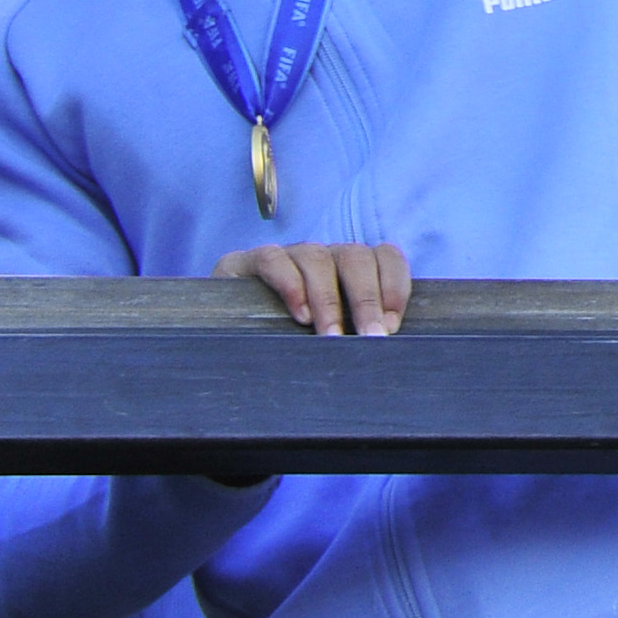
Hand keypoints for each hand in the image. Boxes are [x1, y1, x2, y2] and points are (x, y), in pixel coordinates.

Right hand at [216, 241, 411, 339]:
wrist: (222, 335)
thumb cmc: (289, 342)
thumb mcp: (328, 337)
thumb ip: (357, 336)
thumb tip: (388, 360)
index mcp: (349, 269)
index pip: (384, 256)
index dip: (394, 285)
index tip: (393, 325)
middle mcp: (322, 257)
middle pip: (355, 257)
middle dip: (367, 298)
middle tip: (372, 337)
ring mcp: (286, 256)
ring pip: (317, 257)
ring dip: (328, 299)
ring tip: (331, 337)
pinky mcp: (246, 263)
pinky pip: (273, 260)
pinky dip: (290, 284)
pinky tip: (298, 315)